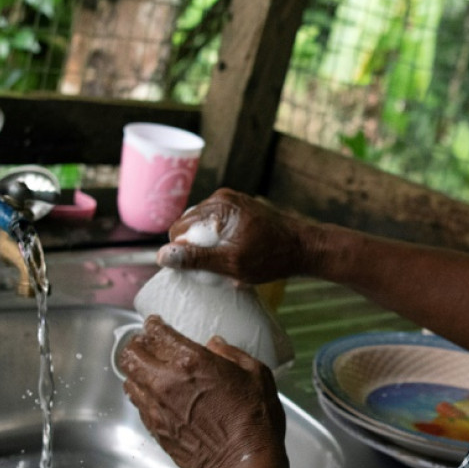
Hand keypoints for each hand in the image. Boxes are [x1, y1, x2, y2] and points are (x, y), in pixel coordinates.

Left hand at [119, 315, 289, 467]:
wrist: (244, 462)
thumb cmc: (255, 420)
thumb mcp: (256, 373)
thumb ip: (232, 354)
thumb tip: (216, 345)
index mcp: (192, 361)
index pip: (157, 333)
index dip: (153, 325)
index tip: (154, 324)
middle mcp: (167, 381)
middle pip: (132, 354)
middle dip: (137, 345)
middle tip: (145, 344)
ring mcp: (158, 407)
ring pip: (128, 380)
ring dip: (135, 371)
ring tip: (145, 368)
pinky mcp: (156, 429)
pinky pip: (138, 405)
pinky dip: (141, 394)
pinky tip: (153, 395)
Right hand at [157, 188, 316, 283]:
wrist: (305, 247)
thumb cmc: (272, 256)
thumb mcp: (231, 262)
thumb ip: (196, 258)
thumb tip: (162, 256)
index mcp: (218, 205)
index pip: (179, 227)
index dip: (180, 250)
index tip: (194, 268)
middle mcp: (223, 198)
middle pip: (190, 226)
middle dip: (195, 248)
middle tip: (211, 268)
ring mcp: (233, 202)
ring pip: (204, 227)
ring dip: (208, 246)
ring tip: (223, 263)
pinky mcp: (241, 210)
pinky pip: (218, 226)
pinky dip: (219, 241)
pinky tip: (232, 255)